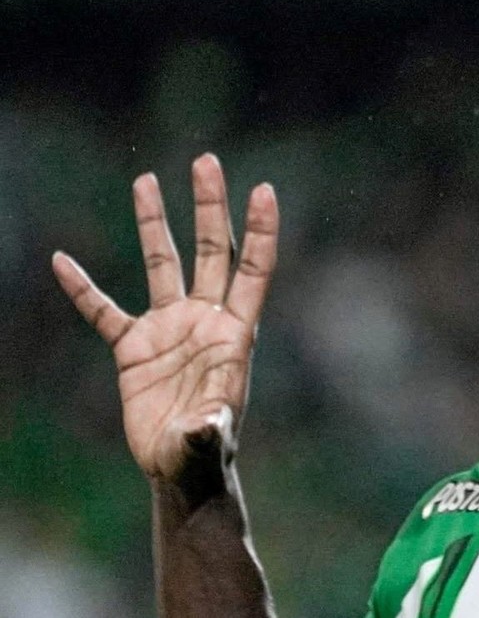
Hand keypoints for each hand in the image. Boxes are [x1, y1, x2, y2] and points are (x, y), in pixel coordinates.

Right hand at [53, 154, 277, 484]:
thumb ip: (209, 429)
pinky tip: (63, 263)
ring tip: (146, 179)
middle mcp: (205, 320)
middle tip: (206, 159)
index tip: (263, 189)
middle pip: (212, 250)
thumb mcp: (208, 441)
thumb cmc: (203, 455)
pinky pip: (104, 310)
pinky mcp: (134, 347)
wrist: (179, 470)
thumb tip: (208, 426)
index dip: (260, 231)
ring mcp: (169, 328)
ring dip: (155, 223)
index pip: (251, 270)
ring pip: (163, 264)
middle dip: (210, 206)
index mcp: (234, 334)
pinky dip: (83, 289)